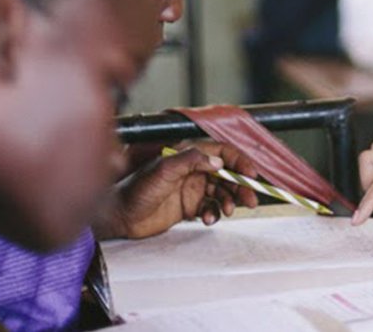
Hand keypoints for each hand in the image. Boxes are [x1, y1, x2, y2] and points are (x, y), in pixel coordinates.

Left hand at [96, 141, 259, 239]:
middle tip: (250, 200)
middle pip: (227, 174)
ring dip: (228, 202)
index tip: (251, 175)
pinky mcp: (189, 206)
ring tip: (226, 211)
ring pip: (221, 193)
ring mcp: (192, 188)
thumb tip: (217, 161)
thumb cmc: (135, 189)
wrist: (120, 216)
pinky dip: (213, 214)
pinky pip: (210, 208)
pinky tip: (207, 219)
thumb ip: (191, 160)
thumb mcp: (163, 170)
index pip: (222, 153)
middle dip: (241, 186)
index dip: (239, 162)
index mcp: (188, 155)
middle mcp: (193, 170)